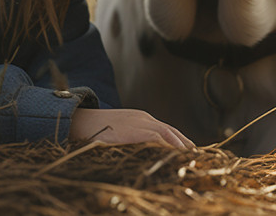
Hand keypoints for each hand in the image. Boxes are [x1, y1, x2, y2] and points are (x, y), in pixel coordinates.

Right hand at [70, 108, 193, 147]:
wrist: (80, 122)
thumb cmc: (97, 131)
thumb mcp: (119, 133)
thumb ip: (132, 139)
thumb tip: (141, 154)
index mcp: (140, 119)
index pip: (166, 129)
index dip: (179, 140)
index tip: (188, 150)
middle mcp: (143, 118)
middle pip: (170, 130)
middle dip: (184, 142)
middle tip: (195, 155)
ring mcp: (138, 123)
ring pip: (167, 132)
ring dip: (180, 144)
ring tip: (190, 156)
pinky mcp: (133, 130)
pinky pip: (156, 136)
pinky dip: (168, 144)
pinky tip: (176, 153)